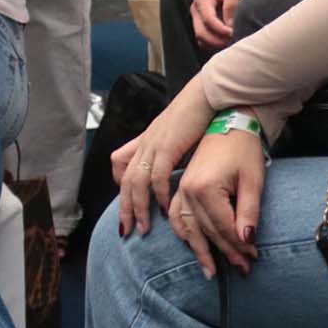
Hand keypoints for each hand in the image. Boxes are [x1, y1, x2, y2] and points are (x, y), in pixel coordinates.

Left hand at [112, 80, 217, 236]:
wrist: (207, 96)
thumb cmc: (199, 113)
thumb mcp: (179, 134)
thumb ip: (172, 149)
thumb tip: (175, 166)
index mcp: (146, 140)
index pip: (121, 165)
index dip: (121, 187)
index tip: (128, 206)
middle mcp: (145, 144)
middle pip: (126, 182)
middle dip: (125, 209)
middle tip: (127, 231)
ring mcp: (153, 145)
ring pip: (136, 183)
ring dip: (139, 208)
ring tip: (144, 227)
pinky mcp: (166, 146)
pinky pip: (157, 176)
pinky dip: (158, 194)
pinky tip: (164, 206)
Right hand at [166, 125, 267, 279]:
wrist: (230, 123)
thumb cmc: (245, 150)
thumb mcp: (253, 180)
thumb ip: (249, 212)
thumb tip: (246, 241)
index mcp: (205, 188)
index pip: (223, 228)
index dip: (239, 247)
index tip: (252, 260)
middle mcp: (188, 191)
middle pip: (207, 232)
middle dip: (225, 253)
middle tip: (242, 269)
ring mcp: (181, 189)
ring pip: (188, 229)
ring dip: (200, 250)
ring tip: (211, 271)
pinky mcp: (180, 187)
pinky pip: (177, 217)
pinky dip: (183, 233)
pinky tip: (192, 245)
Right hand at [190, 0, 250, 49]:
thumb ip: (231, 6)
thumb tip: (231, 26)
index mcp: (202, 0)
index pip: (208, 20)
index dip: (220, 30)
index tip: (234, 33)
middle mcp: (196, 10)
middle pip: (201, 33)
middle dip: (217, 41)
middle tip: (234, 42)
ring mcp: (197, 16)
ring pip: (201, 37)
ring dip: (214, 44)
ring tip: (231, 44)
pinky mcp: (202, 20)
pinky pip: (204, 36)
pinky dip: (213, 42)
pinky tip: (226, 41)